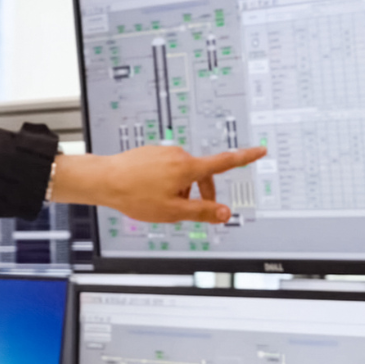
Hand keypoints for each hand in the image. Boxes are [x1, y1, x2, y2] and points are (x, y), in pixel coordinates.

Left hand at [51, 145, 265, 223]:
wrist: (104, 180)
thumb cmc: (135, 195)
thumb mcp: (173, 211)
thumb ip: (202, 212)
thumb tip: (225, 213)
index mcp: (187, 167)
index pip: (224, 162)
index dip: (245, 157)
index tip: (260, 150)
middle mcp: (177, 154)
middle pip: (201, 174)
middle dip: (200, 192)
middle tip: (188, 209)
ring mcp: (163, 152)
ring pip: (181, 173)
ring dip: (179, 188)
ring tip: (158, 202)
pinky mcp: (150, 153)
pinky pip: (166, 168)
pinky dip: (164, 181)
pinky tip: (147, 192)